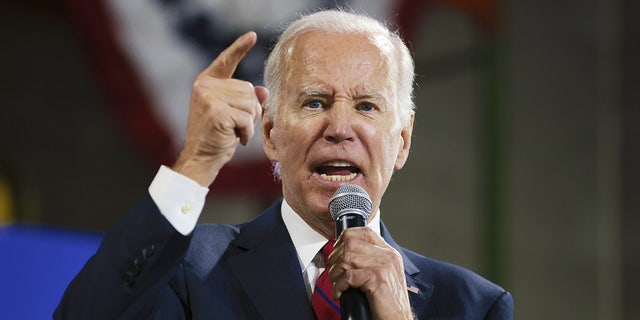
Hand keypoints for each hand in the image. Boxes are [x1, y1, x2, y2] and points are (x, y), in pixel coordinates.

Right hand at [173, 31, 267, 186]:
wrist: (201, 158)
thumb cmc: (217, 136)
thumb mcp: (233, 114)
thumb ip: (246, 99)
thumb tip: (263, 91)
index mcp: (206, 82)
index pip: (227, 61)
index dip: (240, 48)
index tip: (252, 36)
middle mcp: (205, 86)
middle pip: (248, 88)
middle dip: (250, 109)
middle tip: (235, 125)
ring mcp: (209, 98)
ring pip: (250, 103)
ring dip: (249, 122)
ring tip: (234, 131)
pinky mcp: (216, 112)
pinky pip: (247, 118)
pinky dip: (247, 132)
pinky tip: (235, 138)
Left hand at [329, 228, 413, 319]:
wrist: (397, 319)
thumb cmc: (388, 303)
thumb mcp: (383, 276)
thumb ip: (369, 261)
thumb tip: (344, 254)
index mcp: (389, 253)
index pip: (365, 232)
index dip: (345, 238)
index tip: (337, 251)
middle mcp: (388, 256)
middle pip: (350, 243)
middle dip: (335, 258)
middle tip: (334, 272)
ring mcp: (384, 266)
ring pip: (347, 257)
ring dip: (335, 272)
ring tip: (336, 283)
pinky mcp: (377, 279)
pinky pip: (348, 276)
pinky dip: (338, 286)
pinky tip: (340, 293)